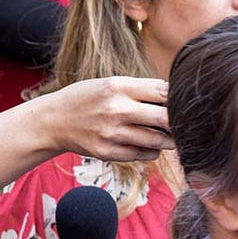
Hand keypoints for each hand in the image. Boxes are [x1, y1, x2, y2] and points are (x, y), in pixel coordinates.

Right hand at [45, 77, 173, 161]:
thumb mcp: (111, 83)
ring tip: (169, 135)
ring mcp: (111, 133)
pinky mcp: (107, 152)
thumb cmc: (88, 99)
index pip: (163, 91)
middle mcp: (115, 110)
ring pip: (158, 141)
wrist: (53, 121)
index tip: (181, 102)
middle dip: (179, 122)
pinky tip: (148, 144)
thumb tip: (178, 97)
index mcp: (117, 87)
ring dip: (169, 139)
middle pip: (165, 118)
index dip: (178, 97)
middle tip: (184, 123)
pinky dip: (152, 151)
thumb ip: (142, 89)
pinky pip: (143, 154)